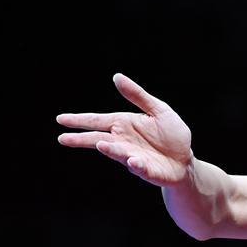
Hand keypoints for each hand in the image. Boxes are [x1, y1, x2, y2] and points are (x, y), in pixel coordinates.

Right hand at [56, 73, 193, 187]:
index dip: (80, 120)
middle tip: (63, 138)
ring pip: (117, 152)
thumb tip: (116, 77)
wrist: (185, 160)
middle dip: (81, 139)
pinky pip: (139, 167)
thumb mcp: (158, 110)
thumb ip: (138, 96)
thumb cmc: (170, 134)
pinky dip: (135, 164)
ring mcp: (132, 157)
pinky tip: (132, 161)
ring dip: (110, 149)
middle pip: (98, 139)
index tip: (61, 119)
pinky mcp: (146, 170)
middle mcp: (123, 141)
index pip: (98, 121)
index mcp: (124, 124)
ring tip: (100, 145)